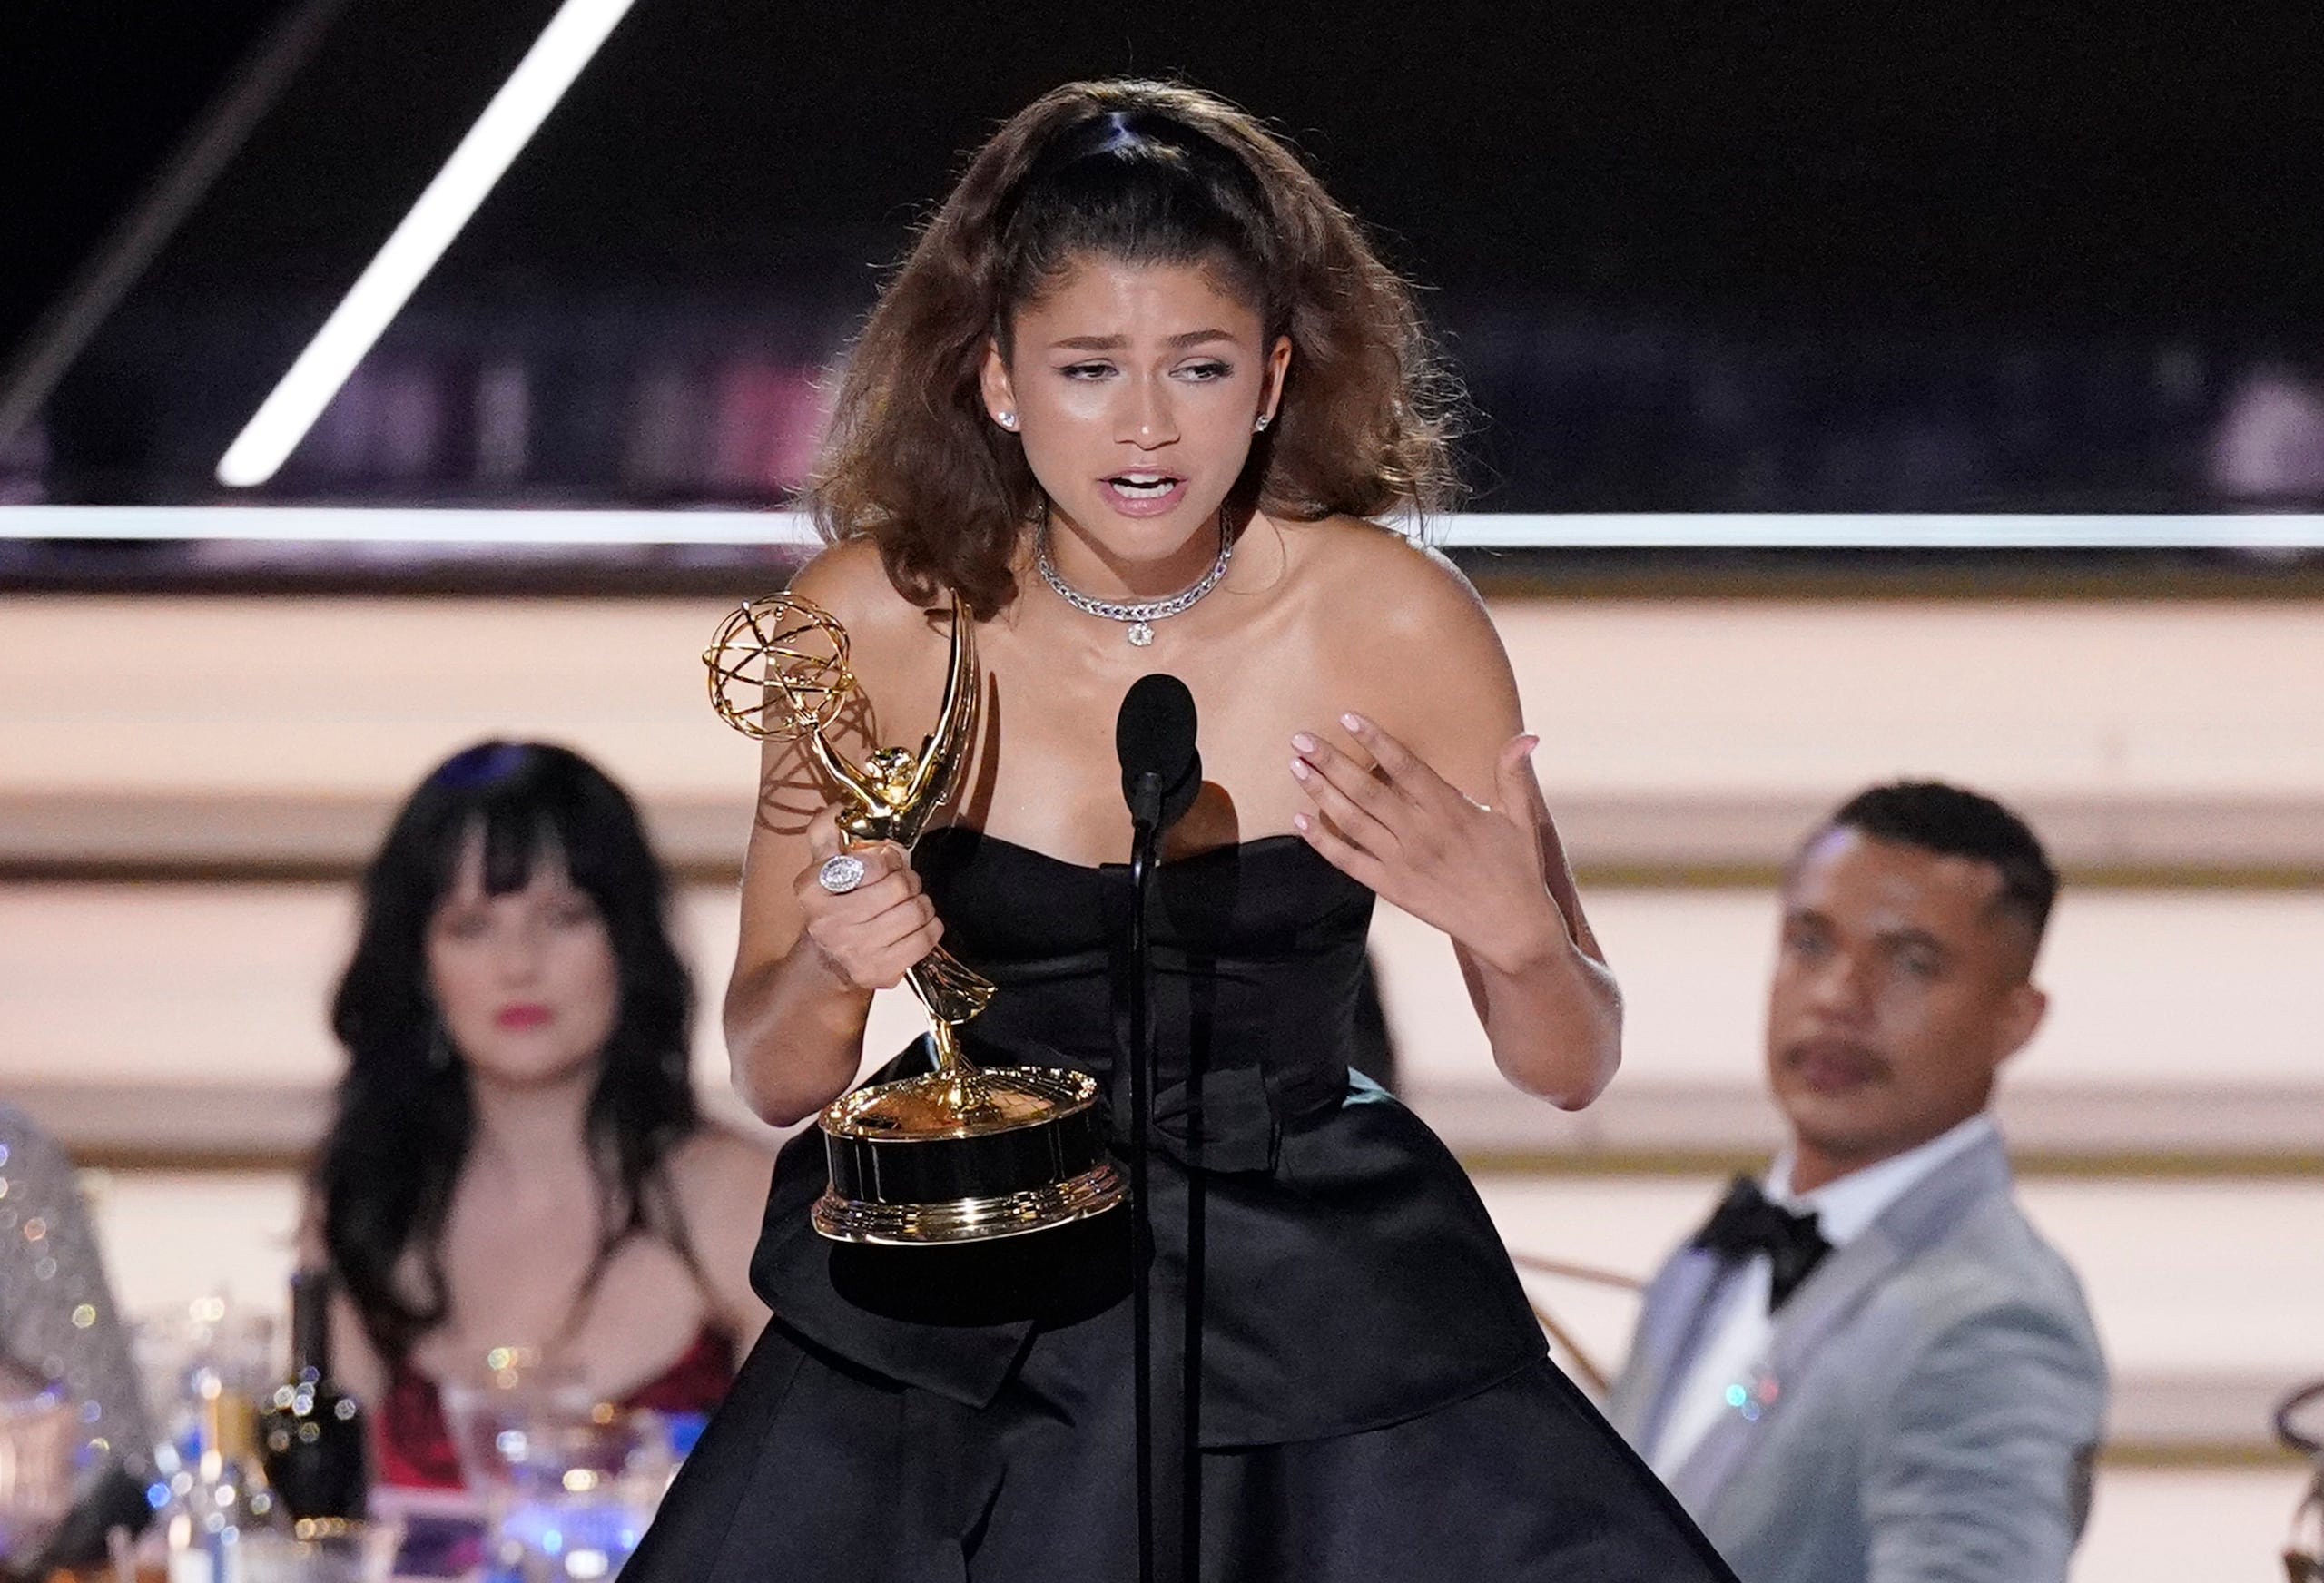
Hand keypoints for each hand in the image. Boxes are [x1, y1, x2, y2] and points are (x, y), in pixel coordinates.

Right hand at [791, 811, 942, 991]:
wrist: (828, 960)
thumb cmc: (835, 904)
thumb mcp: (824, 864)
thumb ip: (827, 830)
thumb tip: (840, 807)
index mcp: (811, 889)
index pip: (870, 864)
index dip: (889, 859)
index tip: (888, 863)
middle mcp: (826, 922)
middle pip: (897, 888)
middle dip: (909, 880)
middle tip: (905, 883)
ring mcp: (852, 950)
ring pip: (914, 912)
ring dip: (922, 903)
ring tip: (913, 903)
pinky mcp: (877, 972)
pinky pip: (924, 940)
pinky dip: (931, 927)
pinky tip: (921, 924)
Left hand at [1291, 714, 1565, 974]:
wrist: (1512, 931)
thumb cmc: (1518, 871)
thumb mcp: (1521, 820)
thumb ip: (1513, 775)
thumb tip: (1527, 736)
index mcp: (1450, 810)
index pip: (1405, 766)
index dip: (1375, 740)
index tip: (1348, 717)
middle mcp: (1421, 833)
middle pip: (1366, 789)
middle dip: (1331, 761)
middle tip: (1300, 738)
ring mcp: (1402, 862)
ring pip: (1351, 820)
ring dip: (1320, 792)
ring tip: (1295, 767)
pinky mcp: (1392, 888)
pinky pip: (1348, 862)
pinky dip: (1321, 842)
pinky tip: (1299, 821)